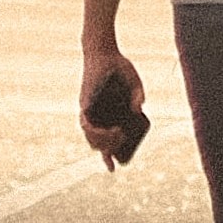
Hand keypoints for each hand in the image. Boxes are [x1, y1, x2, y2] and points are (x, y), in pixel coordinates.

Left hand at [76, 51, 144, 165]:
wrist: (105, 53)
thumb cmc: (120, 70)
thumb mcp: (135, 84)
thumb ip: (138, 97)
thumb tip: (138, 110)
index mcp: (110, 118)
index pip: (106, 143)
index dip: (109, 158)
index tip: (113, 169)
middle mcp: (98, 118)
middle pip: (98, 145)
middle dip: (110, 150)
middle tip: (123, 141)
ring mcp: (89, 112)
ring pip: (90, 138)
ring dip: (104, 142)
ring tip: (117, 134)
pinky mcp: (84, 104)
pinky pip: (85, 123)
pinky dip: (94, 131)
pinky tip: (105, 130)